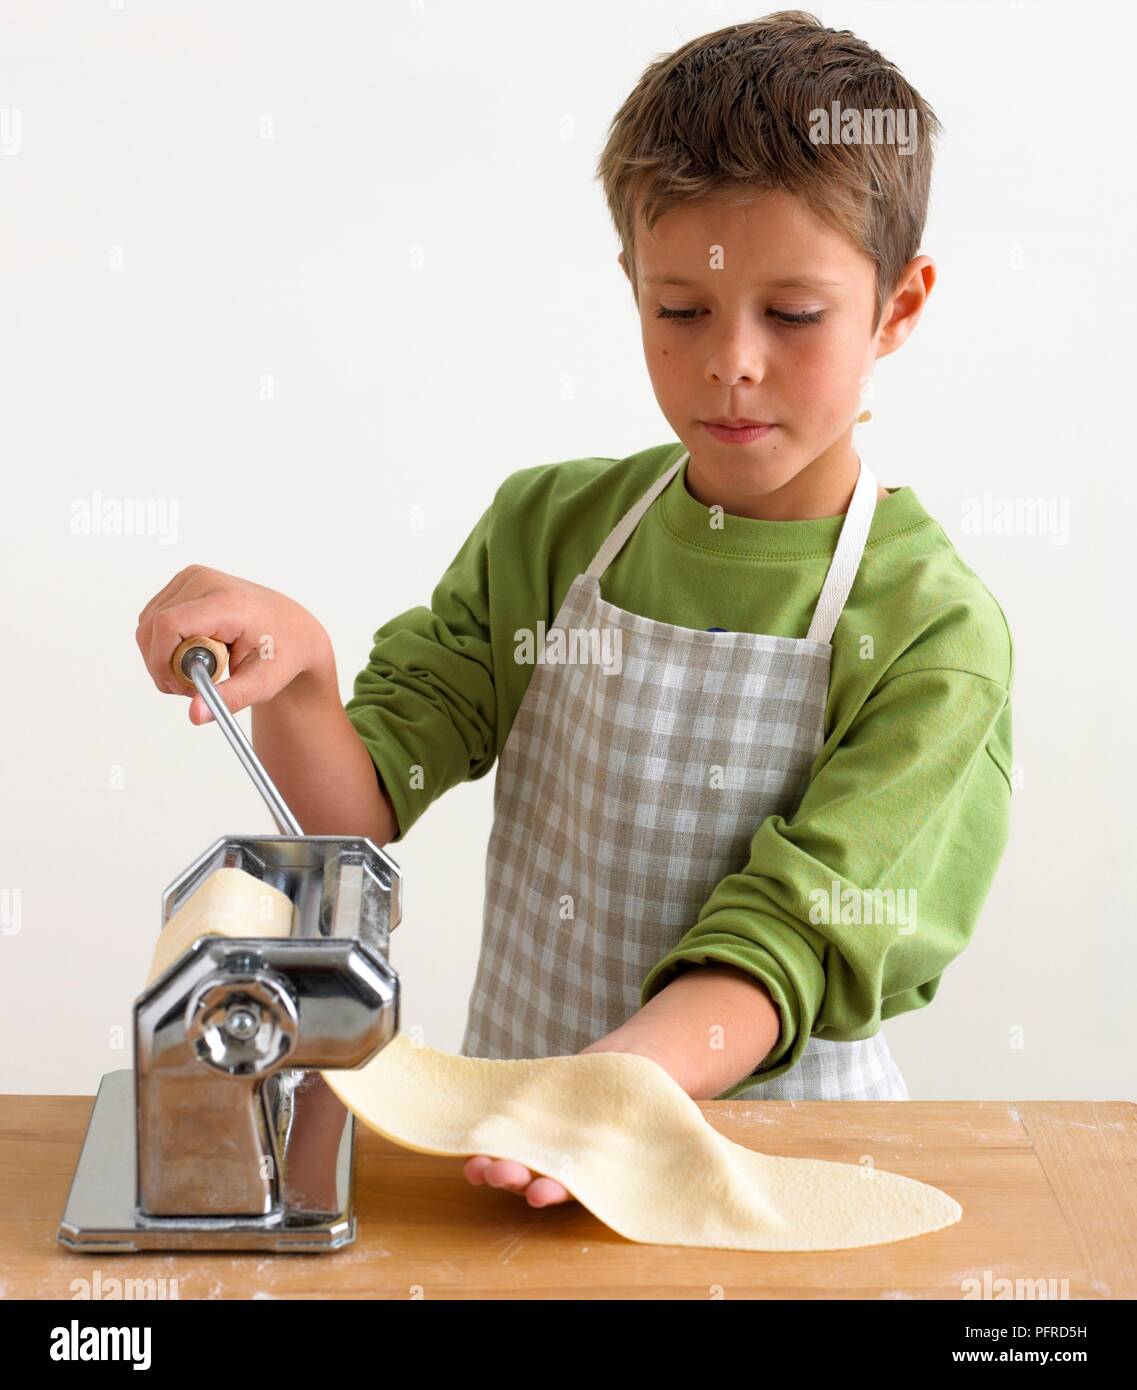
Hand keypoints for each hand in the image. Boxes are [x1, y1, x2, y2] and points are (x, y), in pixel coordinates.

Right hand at [136, 564, 332, 723]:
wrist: (293, 628)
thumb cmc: (282, 653)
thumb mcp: (264, 683)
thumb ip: (229, 698)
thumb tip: (194, 715)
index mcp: (228, 603)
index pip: (169, 624)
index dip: (161, 661)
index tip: (179, 686)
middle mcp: (207, 581)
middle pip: (152, 626)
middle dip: (162, 664)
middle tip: (191, 685)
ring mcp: (194, 576)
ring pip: (148, 624)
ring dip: (163, 654)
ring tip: (201, 667)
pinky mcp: (186, 580)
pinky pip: (154, 617)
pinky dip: (165, 641)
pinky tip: (195, 649)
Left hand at [461, 1034, 677, 1207]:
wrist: (640, 1065)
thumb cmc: (651, 1092)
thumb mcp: (656, 1106)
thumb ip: (654, 1123)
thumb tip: (690, 1141)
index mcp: (602, 1165)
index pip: (577, 1187)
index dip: (557, 1191)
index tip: (540, 1192)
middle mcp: (573, 1161)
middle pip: (539, 1176)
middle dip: (515, 1177)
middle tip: (495, 1172)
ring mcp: (550, 1143)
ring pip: (519, 1161)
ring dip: (494, 1163)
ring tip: (475, 1164)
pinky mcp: (535, 1122)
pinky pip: (510, 1134)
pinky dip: (490, 1137)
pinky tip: (468, 1139)